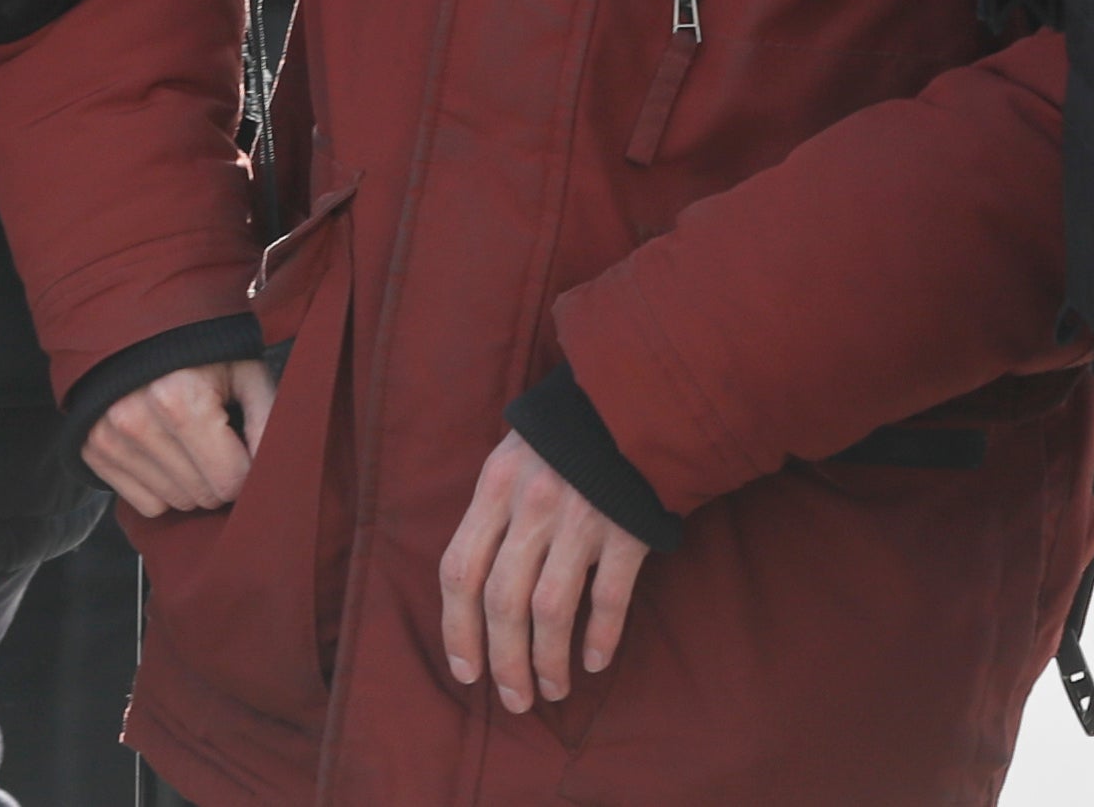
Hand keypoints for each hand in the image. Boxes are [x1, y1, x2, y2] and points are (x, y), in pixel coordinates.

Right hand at [84, 355, 273, 518]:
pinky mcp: (93, 450)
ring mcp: (108, 437)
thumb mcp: (247, 370)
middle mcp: (135, 419)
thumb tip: (274, 471)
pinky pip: (145, 504)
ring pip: (174, 503)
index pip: (230, 481)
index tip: (245, 444)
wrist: (138, 322)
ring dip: (192, 482)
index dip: (248, 468)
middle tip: (220, 439)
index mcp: (178, 396)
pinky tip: (167, 449)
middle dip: (220, 476)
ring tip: (192, 440)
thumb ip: (268, 420)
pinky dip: (162, 486)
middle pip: (202, 496)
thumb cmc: (203, 348)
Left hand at [439, 430, 649, 712]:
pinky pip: (609, 596)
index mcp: (495, 486)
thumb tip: (470, 586)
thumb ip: (492, 512)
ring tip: (552, 690)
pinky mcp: (627, 526)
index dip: (457, 629)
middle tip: (512, 699)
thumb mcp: (514, 455)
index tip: (466, 671)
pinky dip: (601, 636)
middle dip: (503, 662)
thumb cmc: (567, 435)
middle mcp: (531, 503)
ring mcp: (580, 515)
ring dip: (547, 661)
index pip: (460, 570)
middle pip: (502, 602)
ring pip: (550, 609)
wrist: (636, 393)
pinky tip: (595, 662)